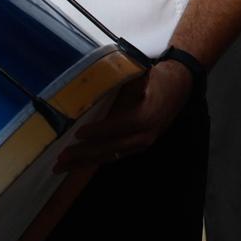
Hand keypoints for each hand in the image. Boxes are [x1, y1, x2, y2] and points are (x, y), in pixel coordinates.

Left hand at [53, 60, 190, 172]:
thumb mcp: (142, 74)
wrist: (179, 87)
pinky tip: (78, 163)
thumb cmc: (158, 79)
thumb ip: (123, 79)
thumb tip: (99, 76)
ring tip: (62, 166)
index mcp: (146, 116)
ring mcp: (141, 143)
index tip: (77, 133)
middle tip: (61, 158)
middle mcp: (145, 135)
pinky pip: (113, 156)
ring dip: (85, 162)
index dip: (98, 131)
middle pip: (110, 148)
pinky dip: (94, 159)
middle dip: (84, 154)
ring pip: (110, 156)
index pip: (118, 126)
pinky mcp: (137, 146)